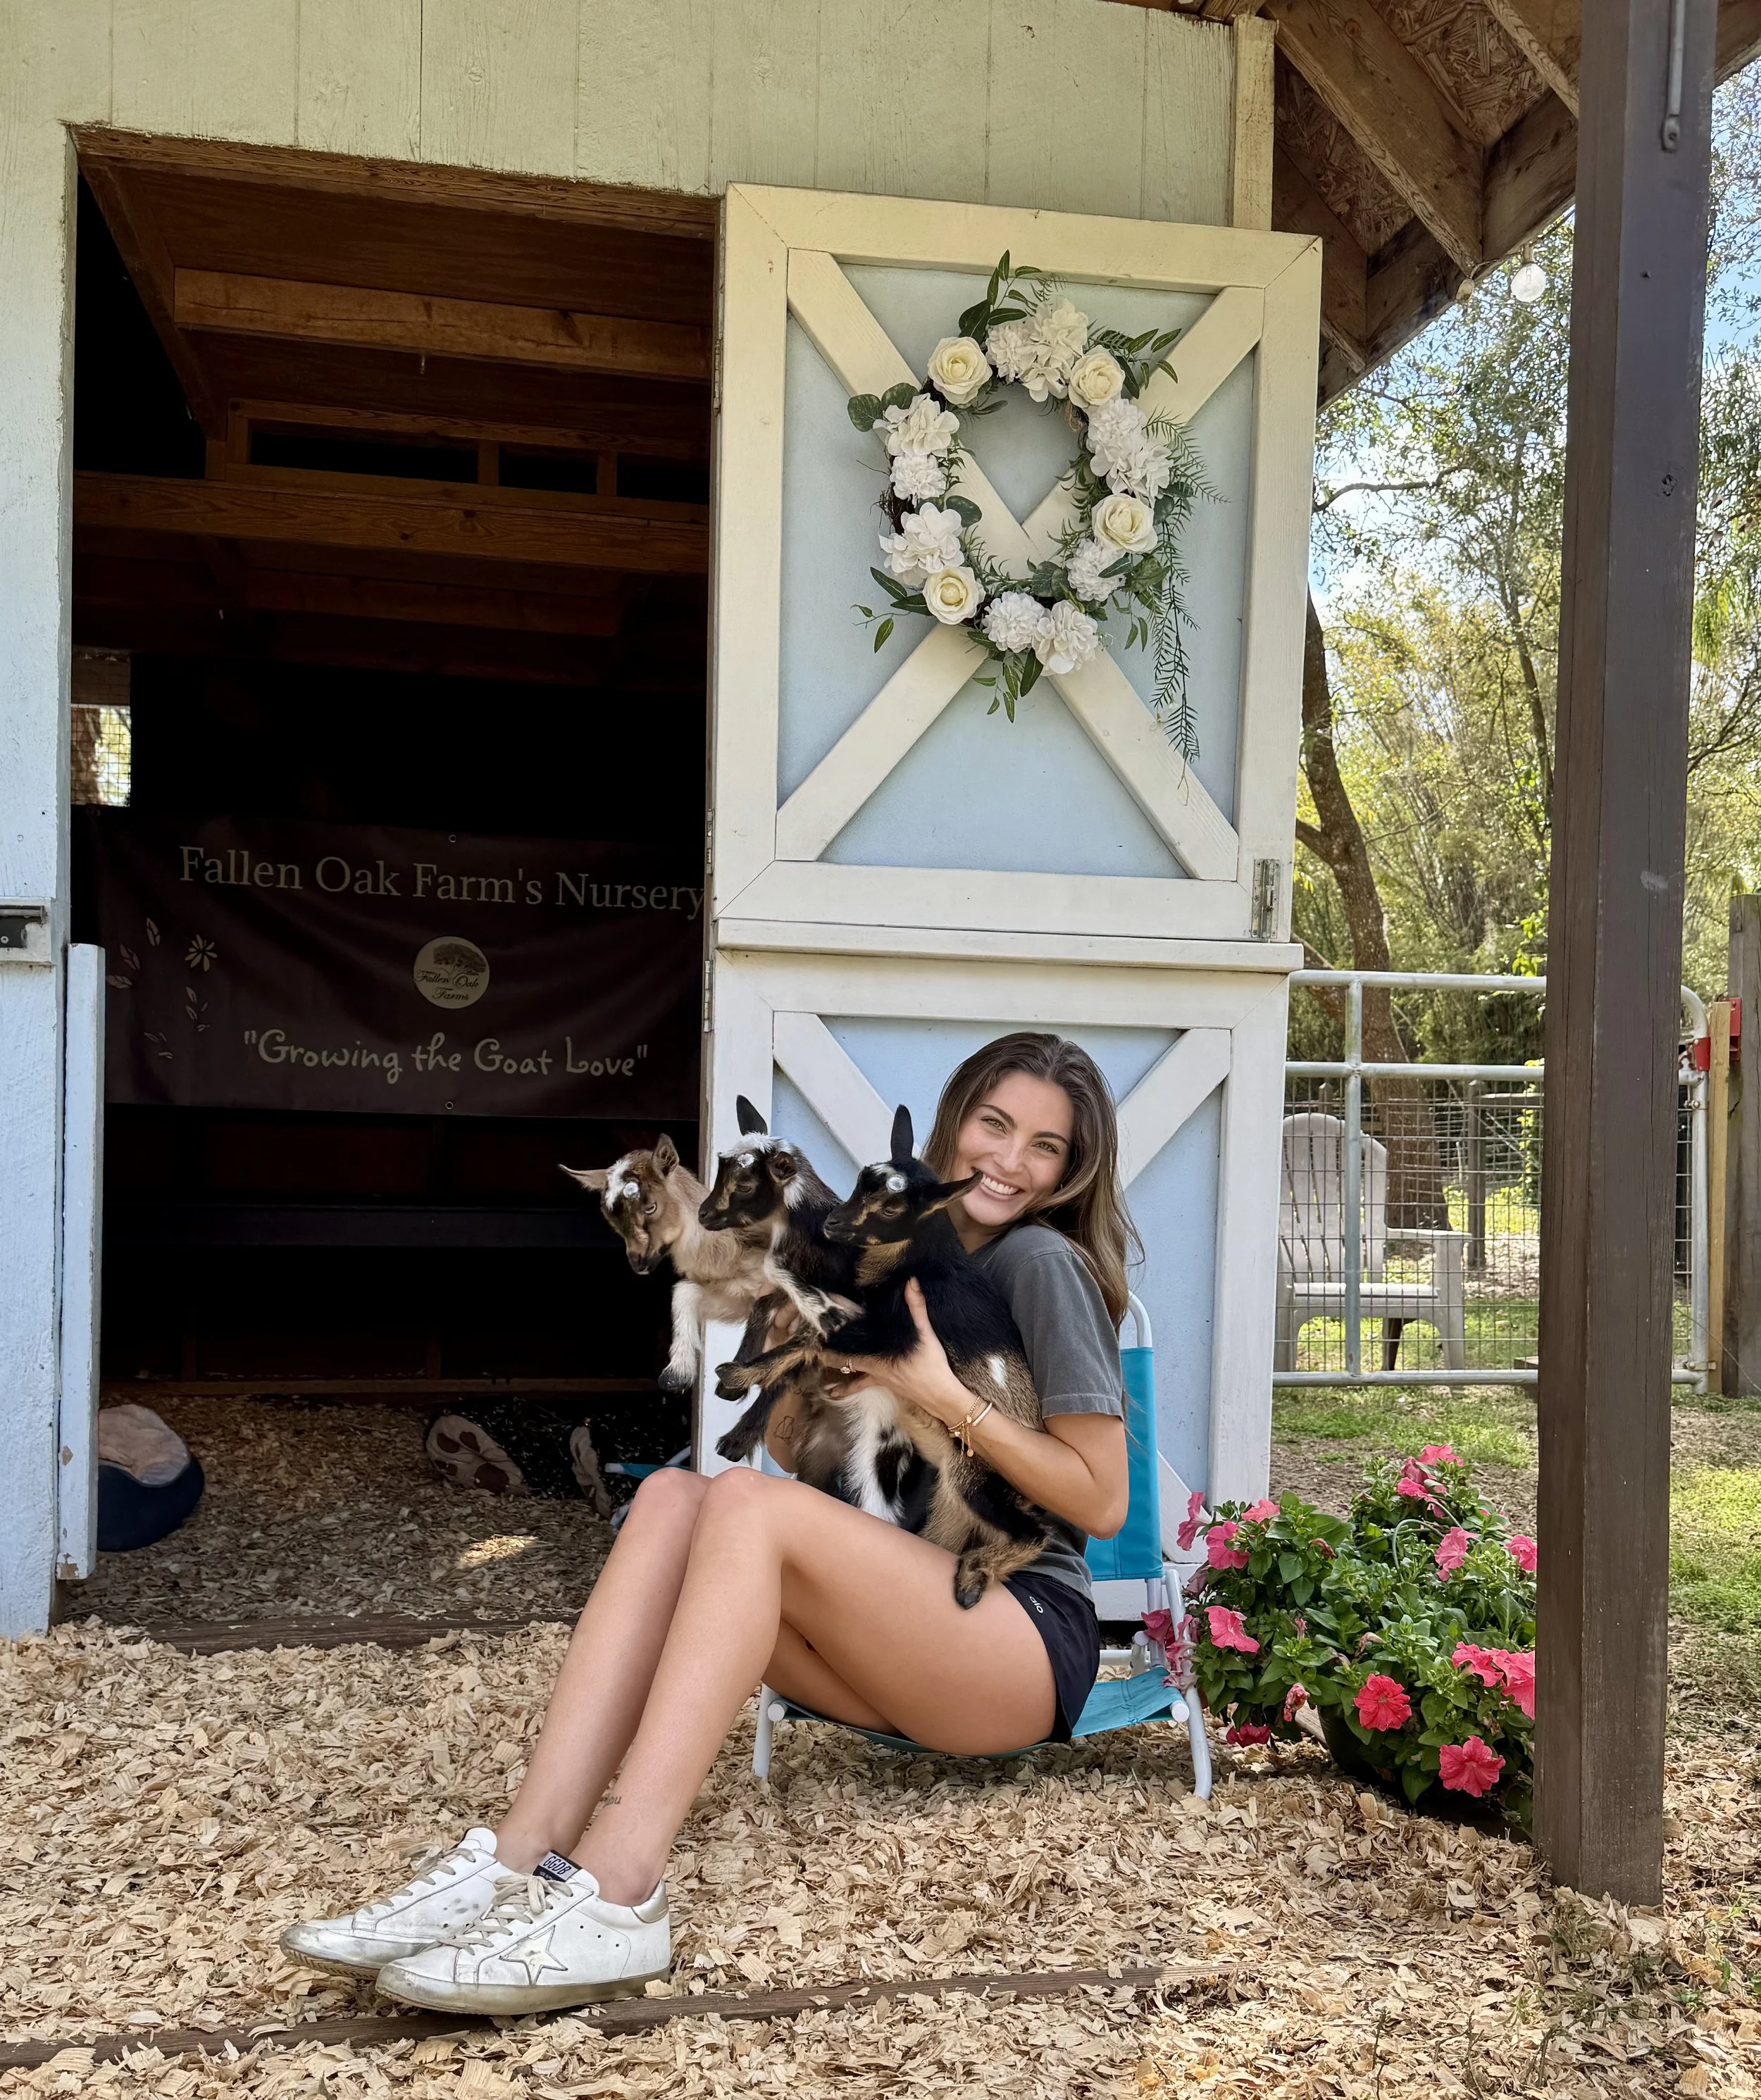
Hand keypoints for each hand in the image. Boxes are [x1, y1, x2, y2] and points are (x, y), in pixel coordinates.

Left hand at [827, 1279, 970, 1426]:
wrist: (940, 1396)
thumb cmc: (932, 1366)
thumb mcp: (925, 1336)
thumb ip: (916, 1309)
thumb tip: (911, 1282)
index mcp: (877, 1357)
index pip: (851, 1342)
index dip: (836, 1332)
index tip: (822, 1324)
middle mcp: (874, 1368)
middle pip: (846, 1359)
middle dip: (831, 1352)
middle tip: (817, 1347)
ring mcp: (879, 1378)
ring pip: (853, 1373)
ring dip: (840, 1369)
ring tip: (822, 1371)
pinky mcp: (887, 1385)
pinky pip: (865, 1385)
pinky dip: (852, 1387)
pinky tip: (840, 1393)